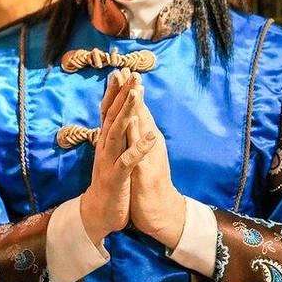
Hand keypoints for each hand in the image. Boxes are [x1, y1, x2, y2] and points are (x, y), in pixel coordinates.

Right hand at [80, 69, 155, 245]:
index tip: (121, 72)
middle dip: (122, 94)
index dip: (114, 92)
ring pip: (117, 132)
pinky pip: (127, 161)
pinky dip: (138, 148)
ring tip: (136, 94)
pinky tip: (150, 138)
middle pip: (112, 116)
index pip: (108, 111)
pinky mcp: (116, 178)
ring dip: (127, 113)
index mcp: (105, 141)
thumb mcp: (109, 155)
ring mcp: (109, 161)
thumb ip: (111, 136)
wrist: (98, 213)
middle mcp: (104, 147)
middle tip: (131, 74)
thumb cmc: (108, 181)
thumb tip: (112, 116)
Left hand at [128, 78, 185, 249]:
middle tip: (128, 69)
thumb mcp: (139, 156)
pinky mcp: (147, 172)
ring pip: (144, 128)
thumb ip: (136, 138)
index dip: (128, 92)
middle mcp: (150, 143)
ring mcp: (149, 156)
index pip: (136, 110)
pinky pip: (141, 152)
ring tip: (135, 89)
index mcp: (144, 139)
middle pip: (141, 113)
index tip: (121, 71)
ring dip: (139, 109)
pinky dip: (138, 138)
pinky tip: (135, 126)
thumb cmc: (147, 184)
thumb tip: (131, 119)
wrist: (160, 212)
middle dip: (133, 92)